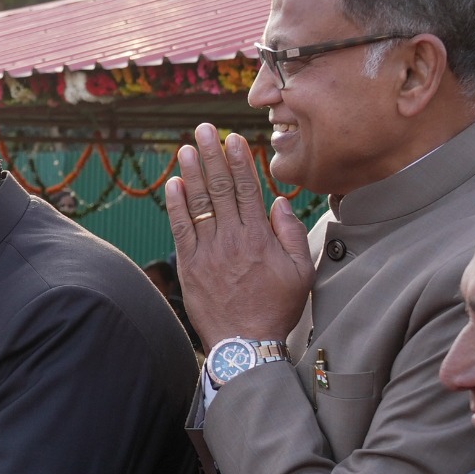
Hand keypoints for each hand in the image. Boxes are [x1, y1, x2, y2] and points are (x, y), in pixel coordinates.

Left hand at [165, 123, 316, 349]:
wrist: (245, 344)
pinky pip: (181, 229)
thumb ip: (290, 233)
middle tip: (205, 129)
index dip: (239, 161)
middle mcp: (232, 239)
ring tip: (186, 148)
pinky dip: (176, 206)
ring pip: (199, 204)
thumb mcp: (300, 271)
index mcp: (260, 237)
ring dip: (192, 172)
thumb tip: (278, 202)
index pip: (247, 189)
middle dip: (212, 155)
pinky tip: (173, 184)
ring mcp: (208, 252)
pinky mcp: (190, 267)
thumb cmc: (276, 308)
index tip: (232, 139)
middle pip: (221, 188)